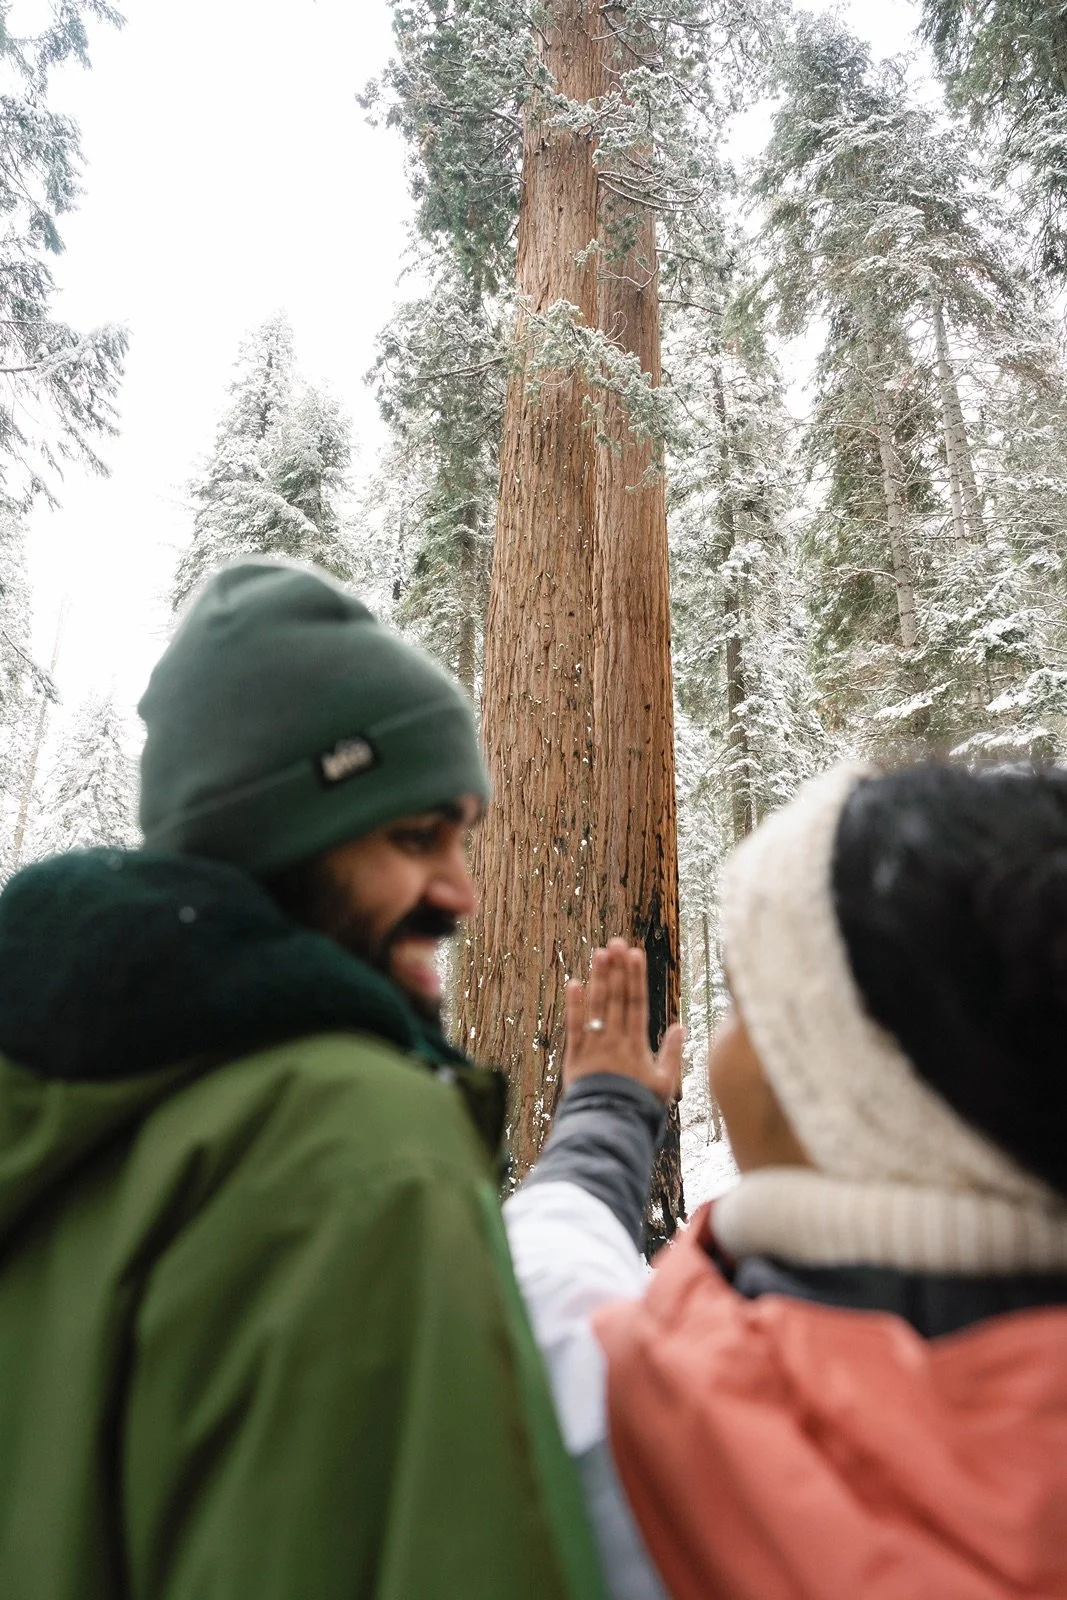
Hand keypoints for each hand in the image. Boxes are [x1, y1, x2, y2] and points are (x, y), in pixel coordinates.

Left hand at [562, 937, 683, 1104]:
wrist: (609, 1127)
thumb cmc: (640, 1108)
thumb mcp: (665, 1084)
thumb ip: (671, 1054)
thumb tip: (680, 1027)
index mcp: (637, 1045)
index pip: (637, 1003)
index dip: (635, 977)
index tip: (635, 954)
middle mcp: (615, 1040)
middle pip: (616, 998)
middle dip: (617, 969)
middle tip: (616, 942)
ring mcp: (594, 1046)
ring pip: (597, 1006)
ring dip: (598, 978)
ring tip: (599, 953)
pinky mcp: (575, 1056)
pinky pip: (574, 1026)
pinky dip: (574, 1005)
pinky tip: (574, 983)